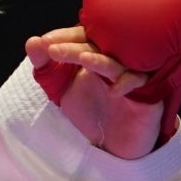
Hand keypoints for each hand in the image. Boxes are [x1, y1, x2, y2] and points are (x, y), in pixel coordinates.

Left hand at [26, 26, 162, 158]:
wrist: (111, 145)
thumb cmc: (89, 112)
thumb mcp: (60, 89)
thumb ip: (45, 67)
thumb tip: (32, 41)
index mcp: (98, 53)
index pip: (84, 35)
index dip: (65, 36)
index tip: (44, 42)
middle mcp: (117, 60)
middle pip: (99, 45)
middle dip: (75, 45)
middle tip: (52, 49)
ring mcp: (134, 75)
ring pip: (119, 61)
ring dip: (100, 60)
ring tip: (82, 59)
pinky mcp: (149, 95)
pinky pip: (141, 82)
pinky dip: (128, 83)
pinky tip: (114, 90)